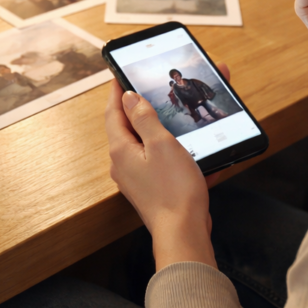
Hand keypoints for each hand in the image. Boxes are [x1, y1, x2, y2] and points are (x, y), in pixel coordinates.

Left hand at [105, 64, 230, 270]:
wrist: (184, 232)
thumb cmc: (174, 189)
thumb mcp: (161, 144)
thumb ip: (144, 118)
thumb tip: (129, 97)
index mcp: (122, 149)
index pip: (114, 112)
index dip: (118, 92)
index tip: (120, 75)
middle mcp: (124, 164)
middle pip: (128, 127)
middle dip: (141, 107)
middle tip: (149, 90)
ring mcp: (137, 178)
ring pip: (145, 144)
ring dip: (159, 127)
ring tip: (173, 115)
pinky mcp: (152, 189)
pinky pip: (160, 161)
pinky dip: (172, 150)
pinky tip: (192, 148)